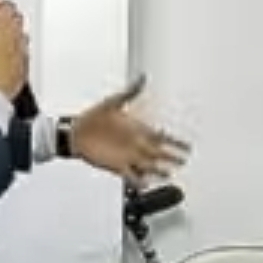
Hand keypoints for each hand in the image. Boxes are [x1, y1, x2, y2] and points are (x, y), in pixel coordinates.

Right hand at [0, 3, 28, 100]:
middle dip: (8, 20)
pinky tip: (3, 61)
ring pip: (22, 37)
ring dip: (13, 37)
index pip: (8, 6)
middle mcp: (17, 35)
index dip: (0, 7)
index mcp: (3, 24)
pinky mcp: (25, 67)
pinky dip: (15, 54)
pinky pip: (22, 55)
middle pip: (18, 19)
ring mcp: (23, 51)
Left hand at [68, 76, 191, 185]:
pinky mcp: (117, 166)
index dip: (175, 142)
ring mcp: (127, 156)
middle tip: (183, 161)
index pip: (162, 137)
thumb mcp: (113, 102)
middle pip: (159, 154)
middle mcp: (135, 145)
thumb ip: (130, 92)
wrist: (75, 133)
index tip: (187, 146)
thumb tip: (141, 78)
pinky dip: (139, 181)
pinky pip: (132, 177)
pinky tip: (146, 184)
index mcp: (137, 129)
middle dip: (172, 158)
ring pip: (148, 166)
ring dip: (158, 171)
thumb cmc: (92, 117)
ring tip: (167, 175)